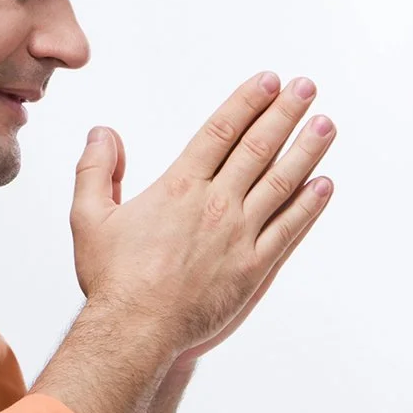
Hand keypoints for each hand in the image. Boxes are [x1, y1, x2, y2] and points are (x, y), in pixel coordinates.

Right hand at [71, 72, 335, 356]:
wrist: (135, 330)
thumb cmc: (113, 279)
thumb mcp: (88, 217)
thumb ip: (95, 170)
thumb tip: (103, 133)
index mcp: (180, 187)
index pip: (221, 131)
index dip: (247, 102)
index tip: (269, 81)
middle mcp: (215, 204)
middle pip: (258, 147)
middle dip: (285, 113)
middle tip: (306, 88)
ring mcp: (239, 235)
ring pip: (281, 183)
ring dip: (306, 150)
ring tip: (324, 124)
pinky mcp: (253, 267)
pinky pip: (288, 230)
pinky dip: (308, 207)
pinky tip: (324, 186)